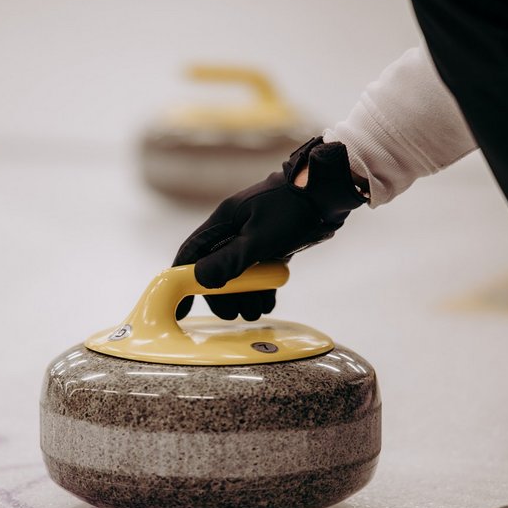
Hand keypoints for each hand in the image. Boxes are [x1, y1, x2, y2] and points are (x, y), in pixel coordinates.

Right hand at [172, 137, 367, 320]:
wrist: (327, 194)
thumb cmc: (291, 210)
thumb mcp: (259, 239)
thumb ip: (230, 260)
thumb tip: (200, 279)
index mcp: (222, 222)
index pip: (192, 254)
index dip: (181, 280)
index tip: (180, 307)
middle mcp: (233, 231)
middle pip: (215, 270)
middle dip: (223, 295)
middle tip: (233, 314)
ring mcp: (252, 238)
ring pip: (239, 275)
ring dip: (245, 296)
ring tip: (256, 311)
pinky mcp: (271, 246)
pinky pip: (258, 274)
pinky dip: (261, 290)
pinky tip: (268, 302)